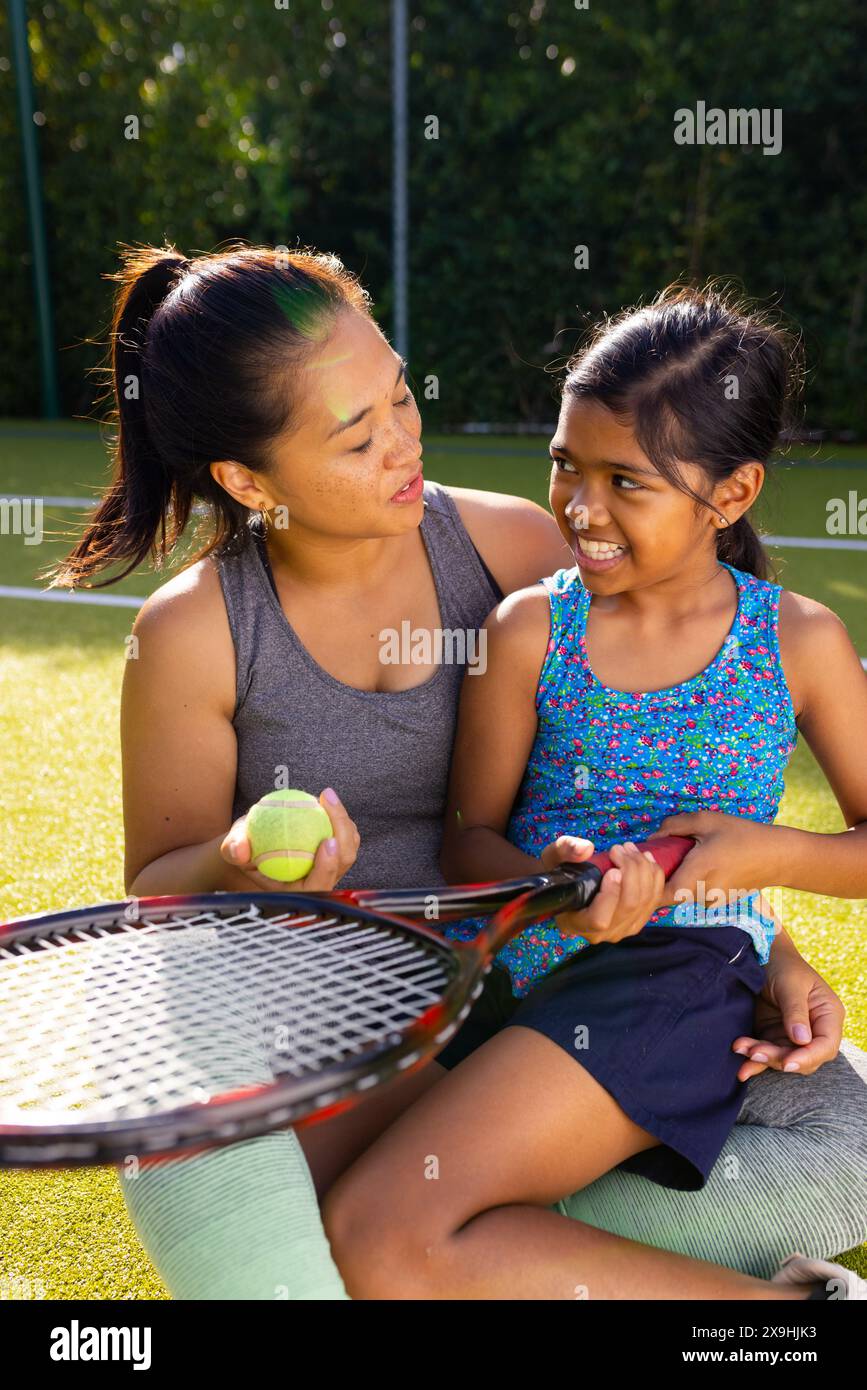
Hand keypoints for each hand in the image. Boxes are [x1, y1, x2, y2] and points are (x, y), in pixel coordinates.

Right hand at [220, 788, 359, 891]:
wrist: (255, 845)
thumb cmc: (244, 848)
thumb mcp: (232, 847)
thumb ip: (233, 849)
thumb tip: (240, 849)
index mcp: (296, 890)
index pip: (317, 885)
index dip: (327, 868)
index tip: (327, 841)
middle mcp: (318, 882)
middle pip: (342, 863)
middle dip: (343, 834)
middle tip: (328, 803)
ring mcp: (330, 868)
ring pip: (349, 848)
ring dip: (343, 822)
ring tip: (326, 796)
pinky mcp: (336, 853)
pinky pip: (347, 836)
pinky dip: (340, 818)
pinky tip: (326, 799)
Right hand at [540, 837, 665, 944]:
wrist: (569, 884)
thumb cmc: (558, 872)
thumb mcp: (553, 856)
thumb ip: (565, 850)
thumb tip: (585, 848)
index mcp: (574, 924)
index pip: (598, 919)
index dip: (610, 895)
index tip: (612, 870)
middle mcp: (599, 934)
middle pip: (628, 906)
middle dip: (631, 871)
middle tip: (620, 848)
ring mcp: (622, 930)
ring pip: (644, 902)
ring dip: (643, 870)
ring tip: (630, 849)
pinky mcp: (638, 921)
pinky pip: (655, 900)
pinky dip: (654, 876)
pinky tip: (646, 858)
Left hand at [649, 811, 779, 907]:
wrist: (777, 857)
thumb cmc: (742, 835)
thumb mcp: (706, 820)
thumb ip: (674, 826)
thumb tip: (651, 838)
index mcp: (698, 873)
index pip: (661, 895)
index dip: (646, 884)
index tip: (643, 866)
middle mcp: (703, 894)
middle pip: (667, 895)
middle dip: (657, 878)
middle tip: (656, 856)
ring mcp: (711, 902)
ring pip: (680, 895)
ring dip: (674, 879)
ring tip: (679, 857)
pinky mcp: (718, 903)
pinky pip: (694, 894)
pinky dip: (689, 882)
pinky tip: (697, 865)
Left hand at [731, 937, 844, 1080]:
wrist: (758, 954)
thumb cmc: (782, 964)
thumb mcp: (790, 984)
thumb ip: (796, 1011)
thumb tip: (802, 1040)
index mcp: (827, 1015)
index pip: (825, 1045)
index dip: (808, 1057)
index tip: (788, 1063)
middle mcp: (814, 1029)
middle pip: (803, 1057)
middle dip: (778, 1057)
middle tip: (754, 1051)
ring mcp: (792, 1034)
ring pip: (782, 1058)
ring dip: (761, 1058)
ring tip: (741, 1049)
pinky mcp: (773, 1035)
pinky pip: (766, 1053)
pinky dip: (753, 1059)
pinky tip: (741, 1067)